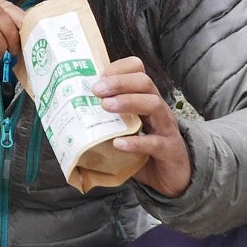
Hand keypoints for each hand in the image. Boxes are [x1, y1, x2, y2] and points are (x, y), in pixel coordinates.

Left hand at [96, 58, 191, 196]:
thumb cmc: (147, 150)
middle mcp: (158, 108)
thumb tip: (72, 117)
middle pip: (145, 82)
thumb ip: (107, 121)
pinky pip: (155, 143)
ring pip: (153, 105)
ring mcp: (166, 128)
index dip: (118, 69)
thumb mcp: (127, 130)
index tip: (97, 77)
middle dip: (119, 82)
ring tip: (106, 106)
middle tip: (96, 90)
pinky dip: (136, 142)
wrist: (174, 177)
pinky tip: (118, 143)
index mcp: (146, 99)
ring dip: (128, 102)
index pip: (138, 71)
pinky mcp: (169, 150)